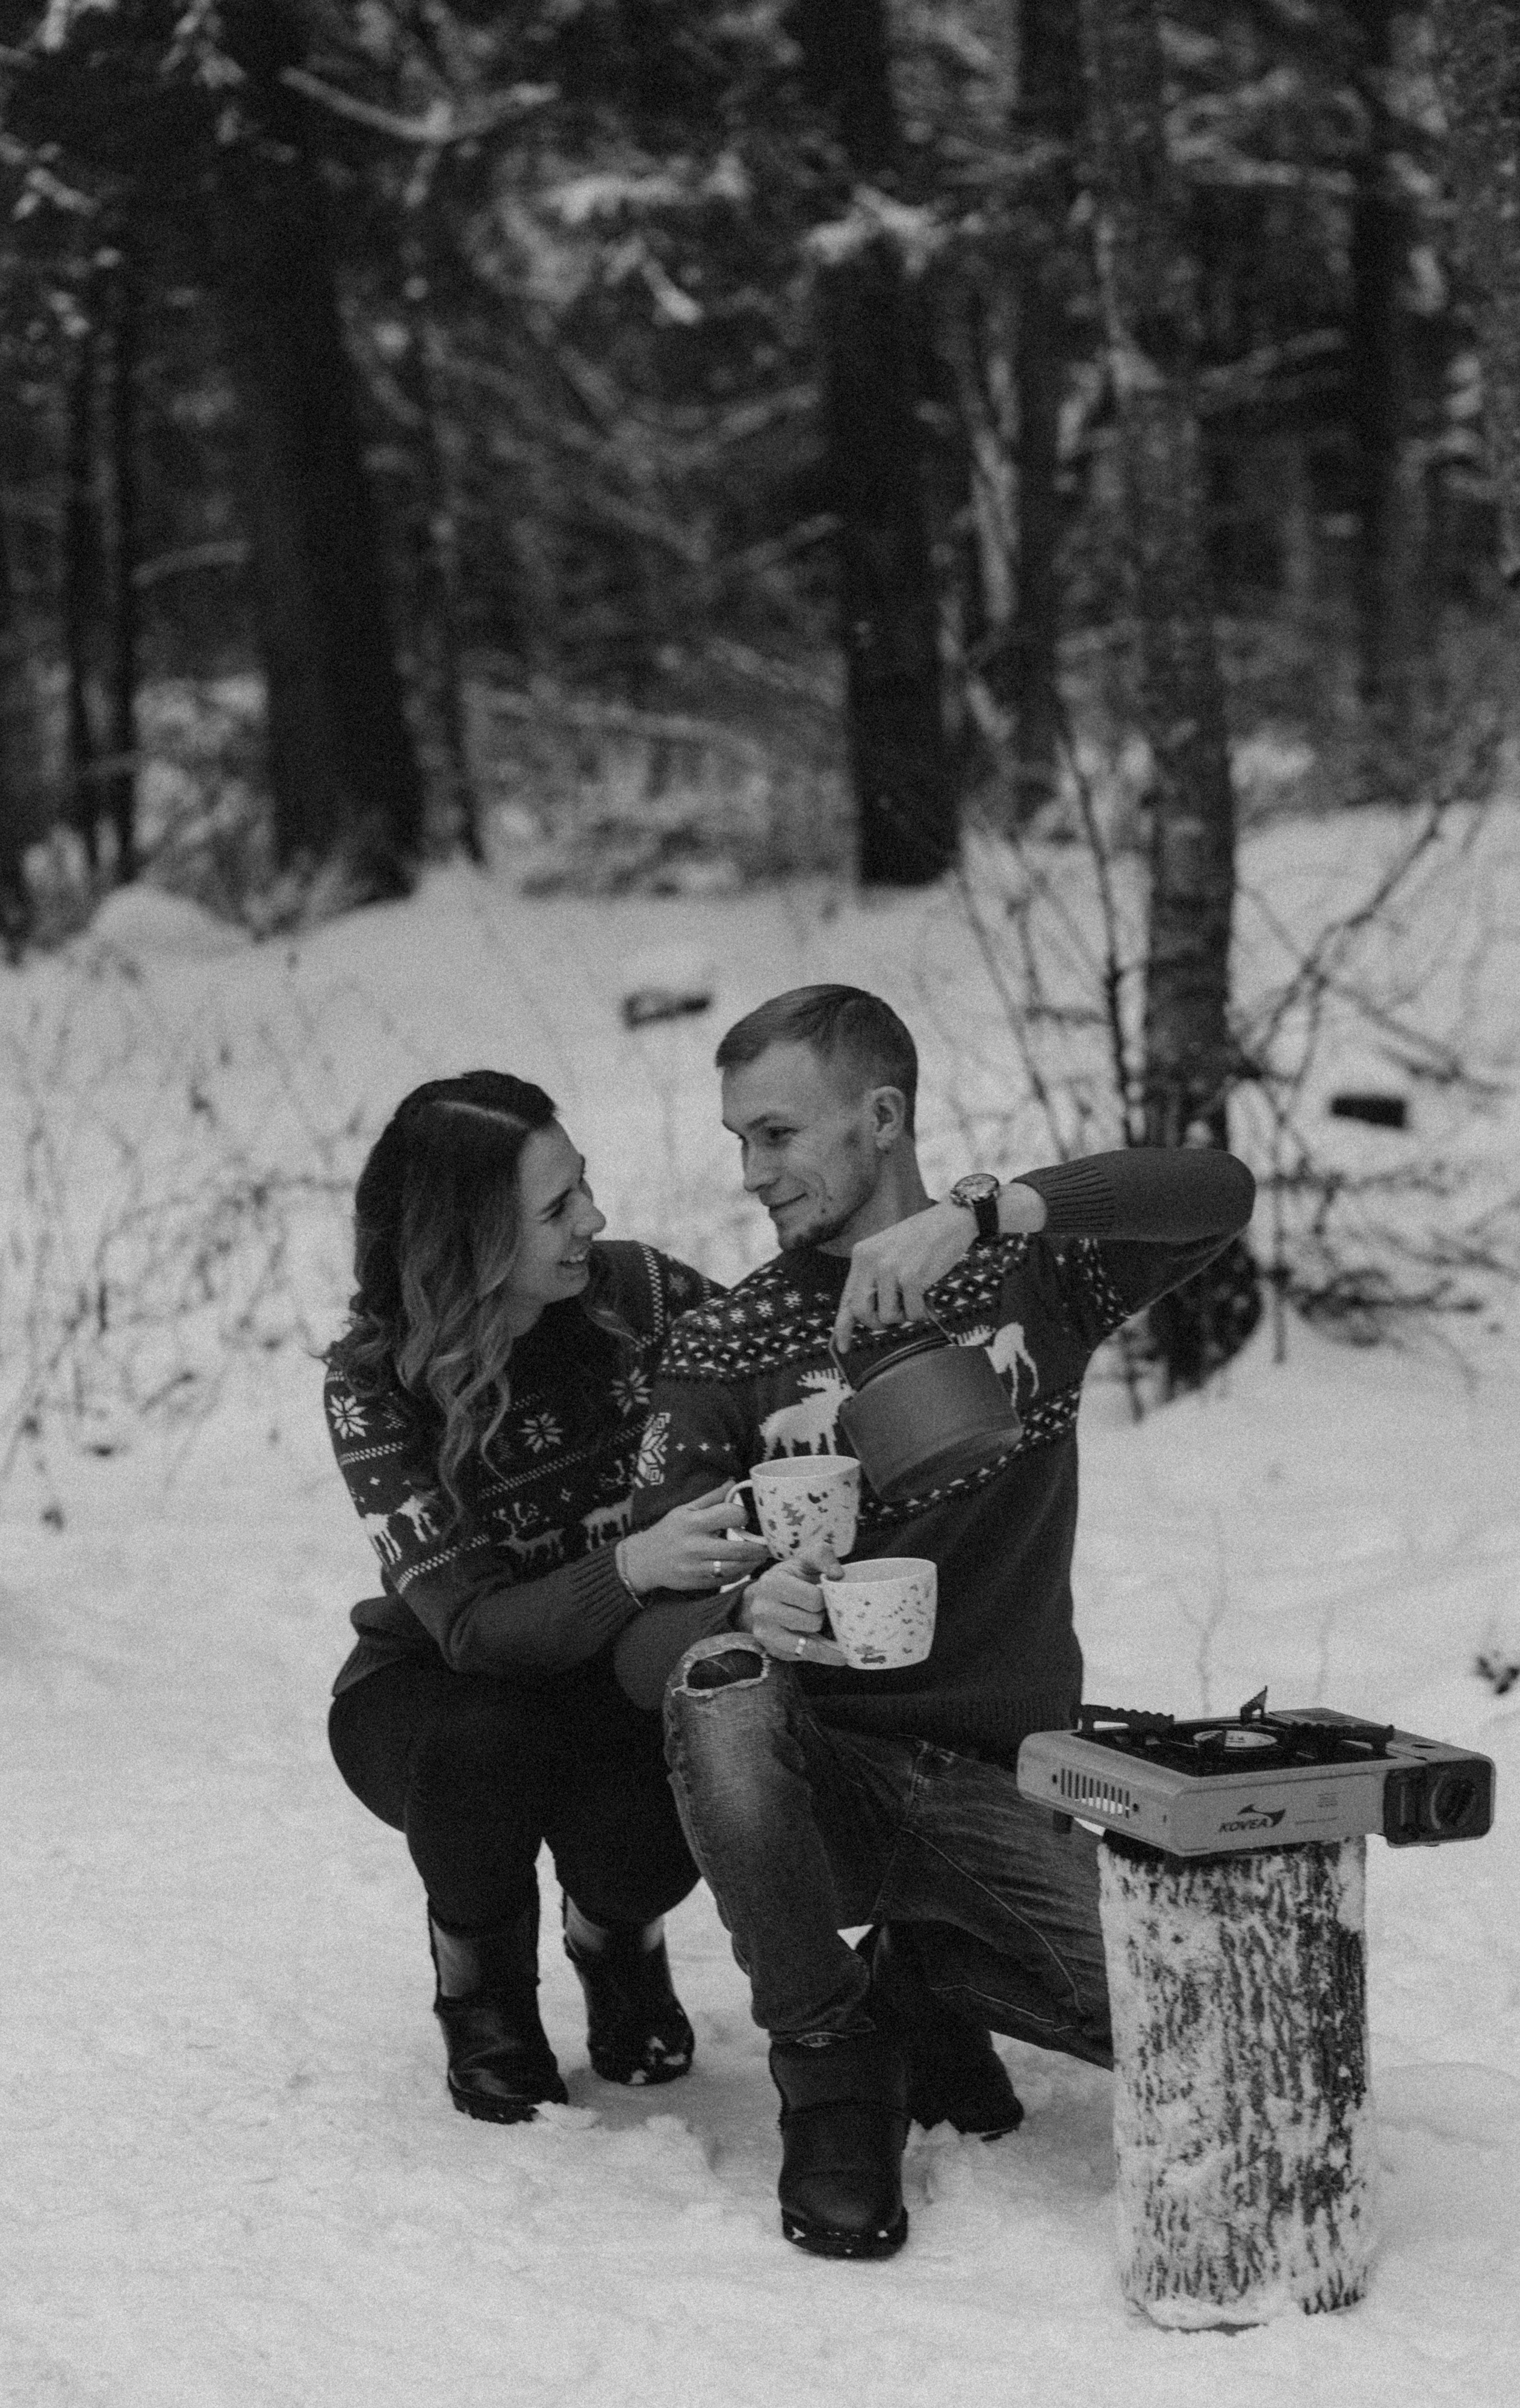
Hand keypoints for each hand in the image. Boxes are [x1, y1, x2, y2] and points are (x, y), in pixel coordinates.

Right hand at [620, 1484, 770, 1595]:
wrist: (644, 1561)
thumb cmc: (669, 1531)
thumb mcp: (685, 1509)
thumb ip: (711, 1497)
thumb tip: (734, 1483)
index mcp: (693, 1523)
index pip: (729, 1515)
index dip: (743, 1514)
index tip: (747, 1516)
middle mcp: (696, 1546)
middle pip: (738, 1548)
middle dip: (759, 1546)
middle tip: (770, 1542)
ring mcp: (698, 1568)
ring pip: (736, 1568)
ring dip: (754, 1562)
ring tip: (763, 1555)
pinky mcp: (700, 1584)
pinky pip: (728, 1580)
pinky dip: (742, 1573)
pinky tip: (747, 1566)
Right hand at [734, 1543, 847, 1667]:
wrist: (763, 1596)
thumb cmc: (790, 1577)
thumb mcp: (804, 1560)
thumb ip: (823, 1556)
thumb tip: (837, 1574)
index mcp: (773, 1584)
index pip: (815, 1600)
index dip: (826, 1599)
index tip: (824, 1596)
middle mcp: (764, 1610)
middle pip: (814, 1622)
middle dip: (824, 1616)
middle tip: (823, 1610)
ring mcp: (765, 1633)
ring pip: (810, 1645)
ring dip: (822, 1635)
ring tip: (825, 1626)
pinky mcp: (772, 1650)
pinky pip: (804, 1657)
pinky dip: (819, 1652)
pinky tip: (825, 1643)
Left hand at [832, 1200, 972, 1352]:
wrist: (951, 1219)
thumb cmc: (922, 1239)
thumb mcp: (888, 1253)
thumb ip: (874, 1279)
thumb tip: (864, 1314)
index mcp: (861, 1255)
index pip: (847, 1298)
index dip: (843, 1326)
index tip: (842, 1347)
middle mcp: (870, 1261)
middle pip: (862, 1312)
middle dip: (879, 1322)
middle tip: (897, 1315)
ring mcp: (890, 1268)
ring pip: (888, 1317)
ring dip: (905, 1315)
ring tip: (916, 1297)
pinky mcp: (911, 1276)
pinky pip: (913, 1313)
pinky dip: (923, 1312)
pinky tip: (928, 1298)